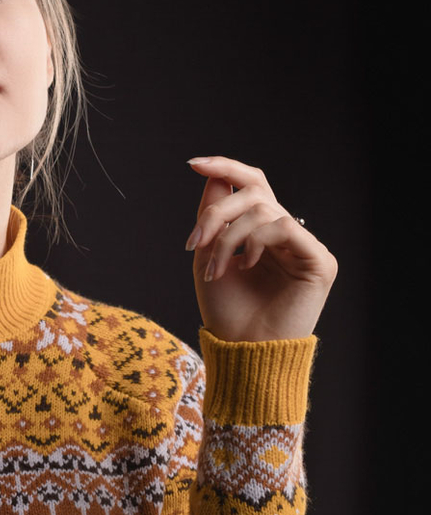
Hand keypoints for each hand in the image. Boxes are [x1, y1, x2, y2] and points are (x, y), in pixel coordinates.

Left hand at [185, 157, 337, 341]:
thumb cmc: (227, 311)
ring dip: (229, 236)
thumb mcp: (208, 257)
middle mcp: (286, 235)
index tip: (194, 164)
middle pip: (254, 193)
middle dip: (217, 212)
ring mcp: (305, 247)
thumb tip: (212, 175)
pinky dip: (258, 241)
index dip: (227, 169)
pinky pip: (285, 227)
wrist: (242, 350)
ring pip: (265, 210)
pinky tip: (248, 266)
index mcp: (263, 231)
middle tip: (195, 242)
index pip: (252, 186)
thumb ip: (212, 217)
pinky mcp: (320, 261)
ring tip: (217, 269)